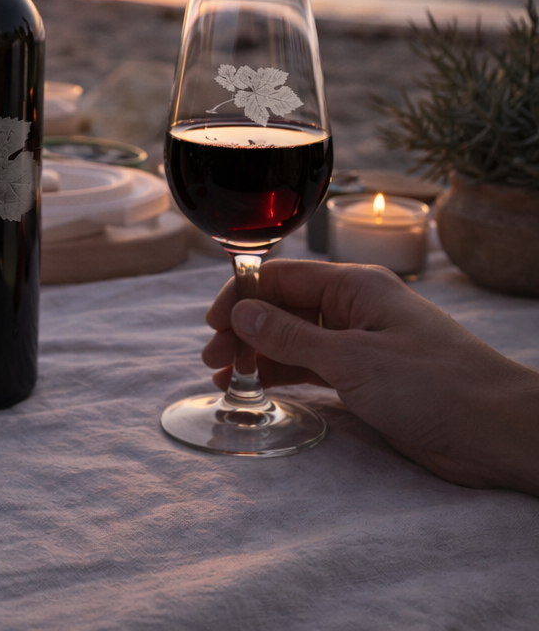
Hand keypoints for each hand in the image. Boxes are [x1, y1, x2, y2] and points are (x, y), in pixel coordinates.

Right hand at [202, 260, 538, 495]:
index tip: (210, 325)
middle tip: (212, 360)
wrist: (500, 432)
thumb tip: (239, 312)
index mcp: (354, 286)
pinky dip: (282, 373)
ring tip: (225, 376)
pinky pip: (311, 366)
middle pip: (282, 308)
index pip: (281, 278)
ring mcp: (359, 342)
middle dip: (243, 330)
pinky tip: (258, 385)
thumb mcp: (353, 359)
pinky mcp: (365, 376)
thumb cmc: (434, 385)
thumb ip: (291, 336)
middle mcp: (353, 308)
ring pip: (293, 339)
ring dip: (258, 354)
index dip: (241, 297)